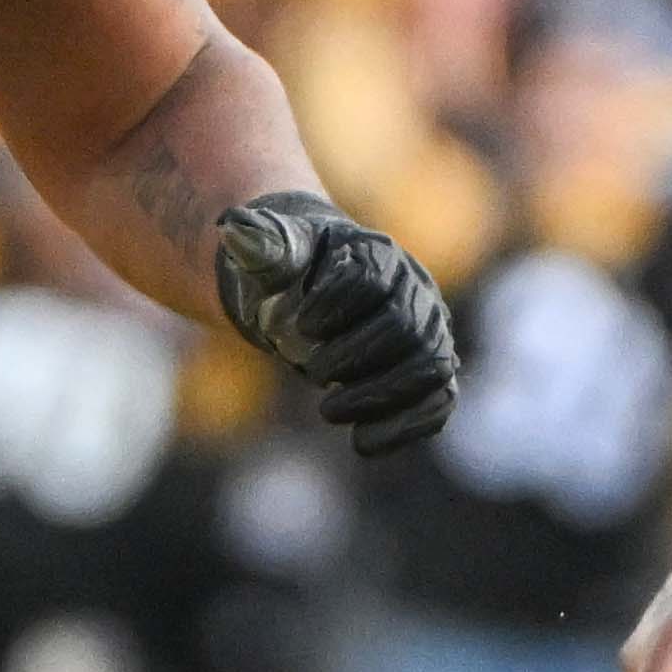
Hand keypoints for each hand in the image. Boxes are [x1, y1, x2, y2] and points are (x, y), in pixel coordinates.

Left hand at [212, 193, 459, 455]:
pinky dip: (405, 427)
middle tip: (312, 373)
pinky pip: (437, 404)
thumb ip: (259, 244)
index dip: (336, 306)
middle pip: (405, 327)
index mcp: (378, 254)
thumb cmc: (294, 272)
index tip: (301, 327)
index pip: (371, 279)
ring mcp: (430, 334)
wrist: (316, 293)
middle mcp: (415, 291)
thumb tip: (234, 228)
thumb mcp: (272, 255)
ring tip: (328, 411)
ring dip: (381, 397)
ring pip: (429, 368)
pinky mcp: (429, 375)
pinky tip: (362, 443)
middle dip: (356, 356)